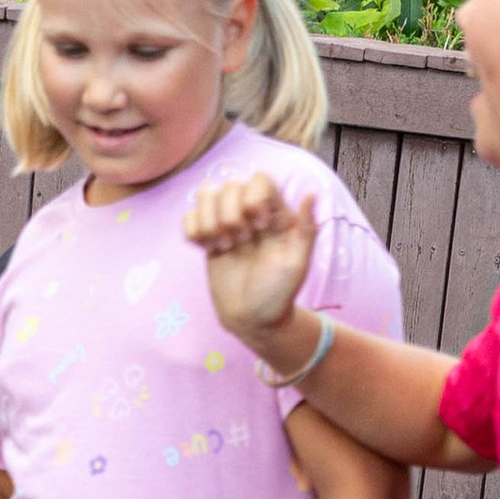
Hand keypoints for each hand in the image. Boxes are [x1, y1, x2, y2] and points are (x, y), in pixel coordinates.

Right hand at [181, 172, 319, 344]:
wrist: (252, 320)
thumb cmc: (278, 293)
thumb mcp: (297, 264)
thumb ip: (306, 228)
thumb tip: (310, 193)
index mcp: (275, 213)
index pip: (259, 179)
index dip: (254, 198)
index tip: (259, 227)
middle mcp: (250, 213)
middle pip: (230, 185)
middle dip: (231, 215)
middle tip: (241, 243)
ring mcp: (226, 223)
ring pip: (206, 195)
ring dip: (211, 222)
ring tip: (224, 247)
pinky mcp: (207, 238)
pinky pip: (189, 217)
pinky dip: (194, 231)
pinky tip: (207, 248)